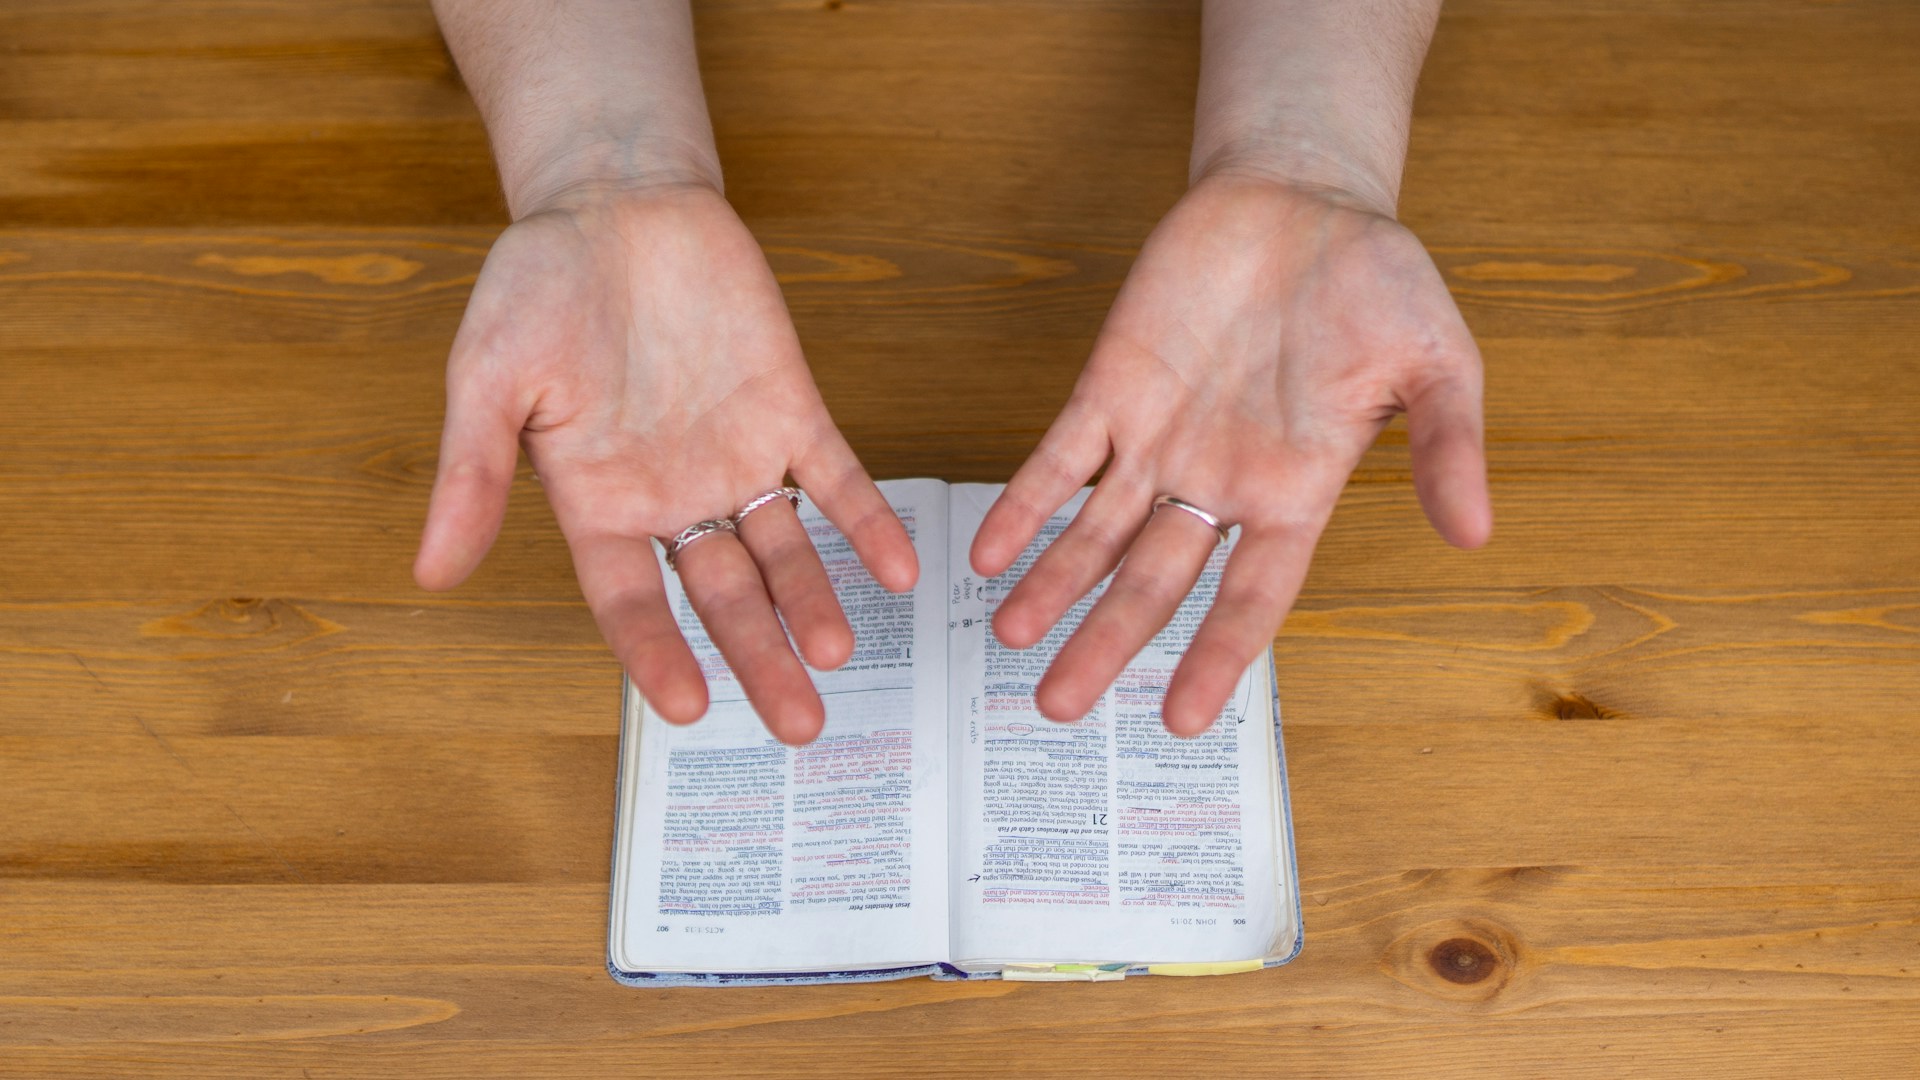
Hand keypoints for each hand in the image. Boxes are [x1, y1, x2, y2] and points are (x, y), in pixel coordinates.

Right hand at [414, 182, 917, 744]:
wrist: (617, 200)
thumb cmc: (537, 285)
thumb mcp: (489, 379)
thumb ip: (474, 475)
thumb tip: (433, 573)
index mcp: (598, 503)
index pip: (631, 602)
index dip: (658, 655)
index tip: (690, 709)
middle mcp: (672, 497)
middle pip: (723, 596)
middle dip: (760, 657)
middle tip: (800, 723)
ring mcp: (735, 455)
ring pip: (784, 550)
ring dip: (814, 601)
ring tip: (840, 652)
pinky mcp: (789, 408)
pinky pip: (836, 476)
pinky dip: (866, 520)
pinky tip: (898, 569)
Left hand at [970, 172, 1489, 734]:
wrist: (1305, 198)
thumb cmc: (1379, 282)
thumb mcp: (1438, 361)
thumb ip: (1449, 444)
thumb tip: (1476, 532)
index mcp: (1295, 490)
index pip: (1251, 595)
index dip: (1216, 655)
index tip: (1181, 719)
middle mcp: (1218, 480)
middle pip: (1153, 581)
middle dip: (1106, 642)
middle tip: (1059, 709)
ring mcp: (1160, 436)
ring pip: (1094, 532)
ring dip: (1053, 585)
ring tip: (1009, 642)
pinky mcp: (1113, 385)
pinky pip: (1059, 457)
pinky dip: (1024, 502)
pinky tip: (988, 552)